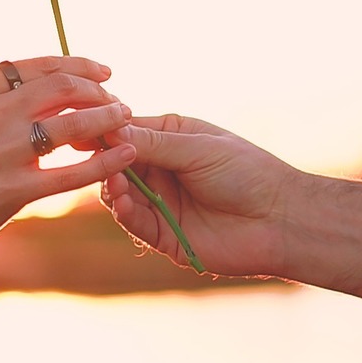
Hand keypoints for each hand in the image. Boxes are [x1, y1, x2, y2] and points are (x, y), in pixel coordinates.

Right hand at [0, 56, 135, 264]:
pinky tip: (125, 156)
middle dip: (98, 90)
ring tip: (125, 119)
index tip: (103, 72)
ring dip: (107, 119)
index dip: (80, 66)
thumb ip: (1, 93)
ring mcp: (3, 152)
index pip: (42, 65)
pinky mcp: (14, 190)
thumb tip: (51, 78)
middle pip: (62, 87)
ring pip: (72, 126)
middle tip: (116, 99)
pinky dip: (105, 162)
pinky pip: (72, 174)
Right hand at [102, 114, 361, 298]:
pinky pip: (134, 222)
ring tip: (117, 182)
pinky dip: (124, 211)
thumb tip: (108, 128)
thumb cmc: (246, 172)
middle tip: (94, 156)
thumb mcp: (196, 148)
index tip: (82, 127)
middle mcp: (162, 169)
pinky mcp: (163, 235)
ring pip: (120, 193)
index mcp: (171, 138)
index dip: (105, 131)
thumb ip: (151, 141)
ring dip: (113, 186)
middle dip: (105, 160)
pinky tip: (123, 202)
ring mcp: (161, 203)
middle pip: (117, 163)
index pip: (128, 131)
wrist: (280, 219)